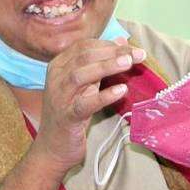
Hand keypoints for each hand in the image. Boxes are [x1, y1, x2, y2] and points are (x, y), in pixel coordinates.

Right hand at [31, 38, 143, 173]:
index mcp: (58, 66)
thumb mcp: (85, 84)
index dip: (109, 44)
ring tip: (128, 63)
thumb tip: (120, 42)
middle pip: (83, 57)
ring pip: (81, 75)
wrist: (53, 147)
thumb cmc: (71, 112)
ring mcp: (59, 98)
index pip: (84, 46)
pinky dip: (104, 96)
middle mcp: (56, 78)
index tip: (131, 47)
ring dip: (107, 66)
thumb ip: (99, 63)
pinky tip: (122, 90)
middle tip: (137, 54)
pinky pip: (85, 104)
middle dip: (112, 52)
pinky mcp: (67, 117)